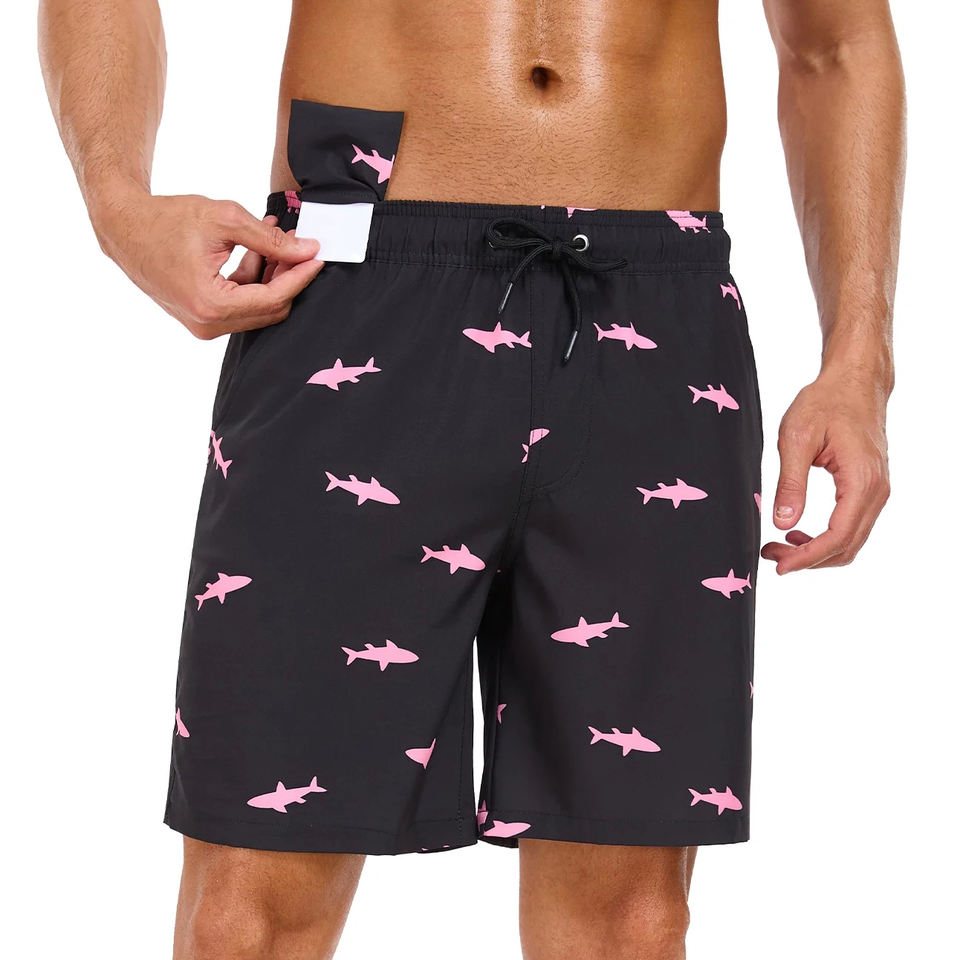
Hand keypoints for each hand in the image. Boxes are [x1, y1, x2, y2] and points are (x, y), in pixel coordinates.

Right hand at [93, 187, 323, 338]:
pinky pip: (241, 305)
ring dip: (272, 276)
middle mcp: (208, 325)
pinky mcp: (202, 320)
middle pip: (269, 309)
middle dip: (289, 277)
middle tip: (300, 244)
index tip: (318, 255)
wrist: (124, 228)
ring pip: (257, 307)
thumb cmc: (168, 219)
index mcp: (211, 305)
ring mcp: (204, 327)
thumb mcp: (224, 220)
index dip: (301, 276)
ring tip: (277, 238)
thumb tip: (309, 250)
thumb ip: (270, 239)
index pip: (274, 298)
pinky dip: (253, 280)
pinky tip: (258, 250)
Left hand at [760, 367, 890, 573]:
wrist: (854, 382)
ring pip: (851, 540)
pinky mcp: (869, 488)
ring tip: (779, 545)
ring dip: (816, 551)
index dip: (807, 557)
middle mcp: (877, 491)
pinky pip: (852, 525)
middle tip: (770, 554)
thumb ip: (790, 483)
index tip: (779, 565)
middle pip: (846, 547)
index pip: (837, 537)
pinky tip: (796, 531)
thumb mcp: (796, 438)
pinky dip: (826, 537)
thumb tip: (781, 523)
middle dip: (808, 559)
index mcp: (861, 481)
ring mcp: (877, 491)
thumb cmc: (825, 402)